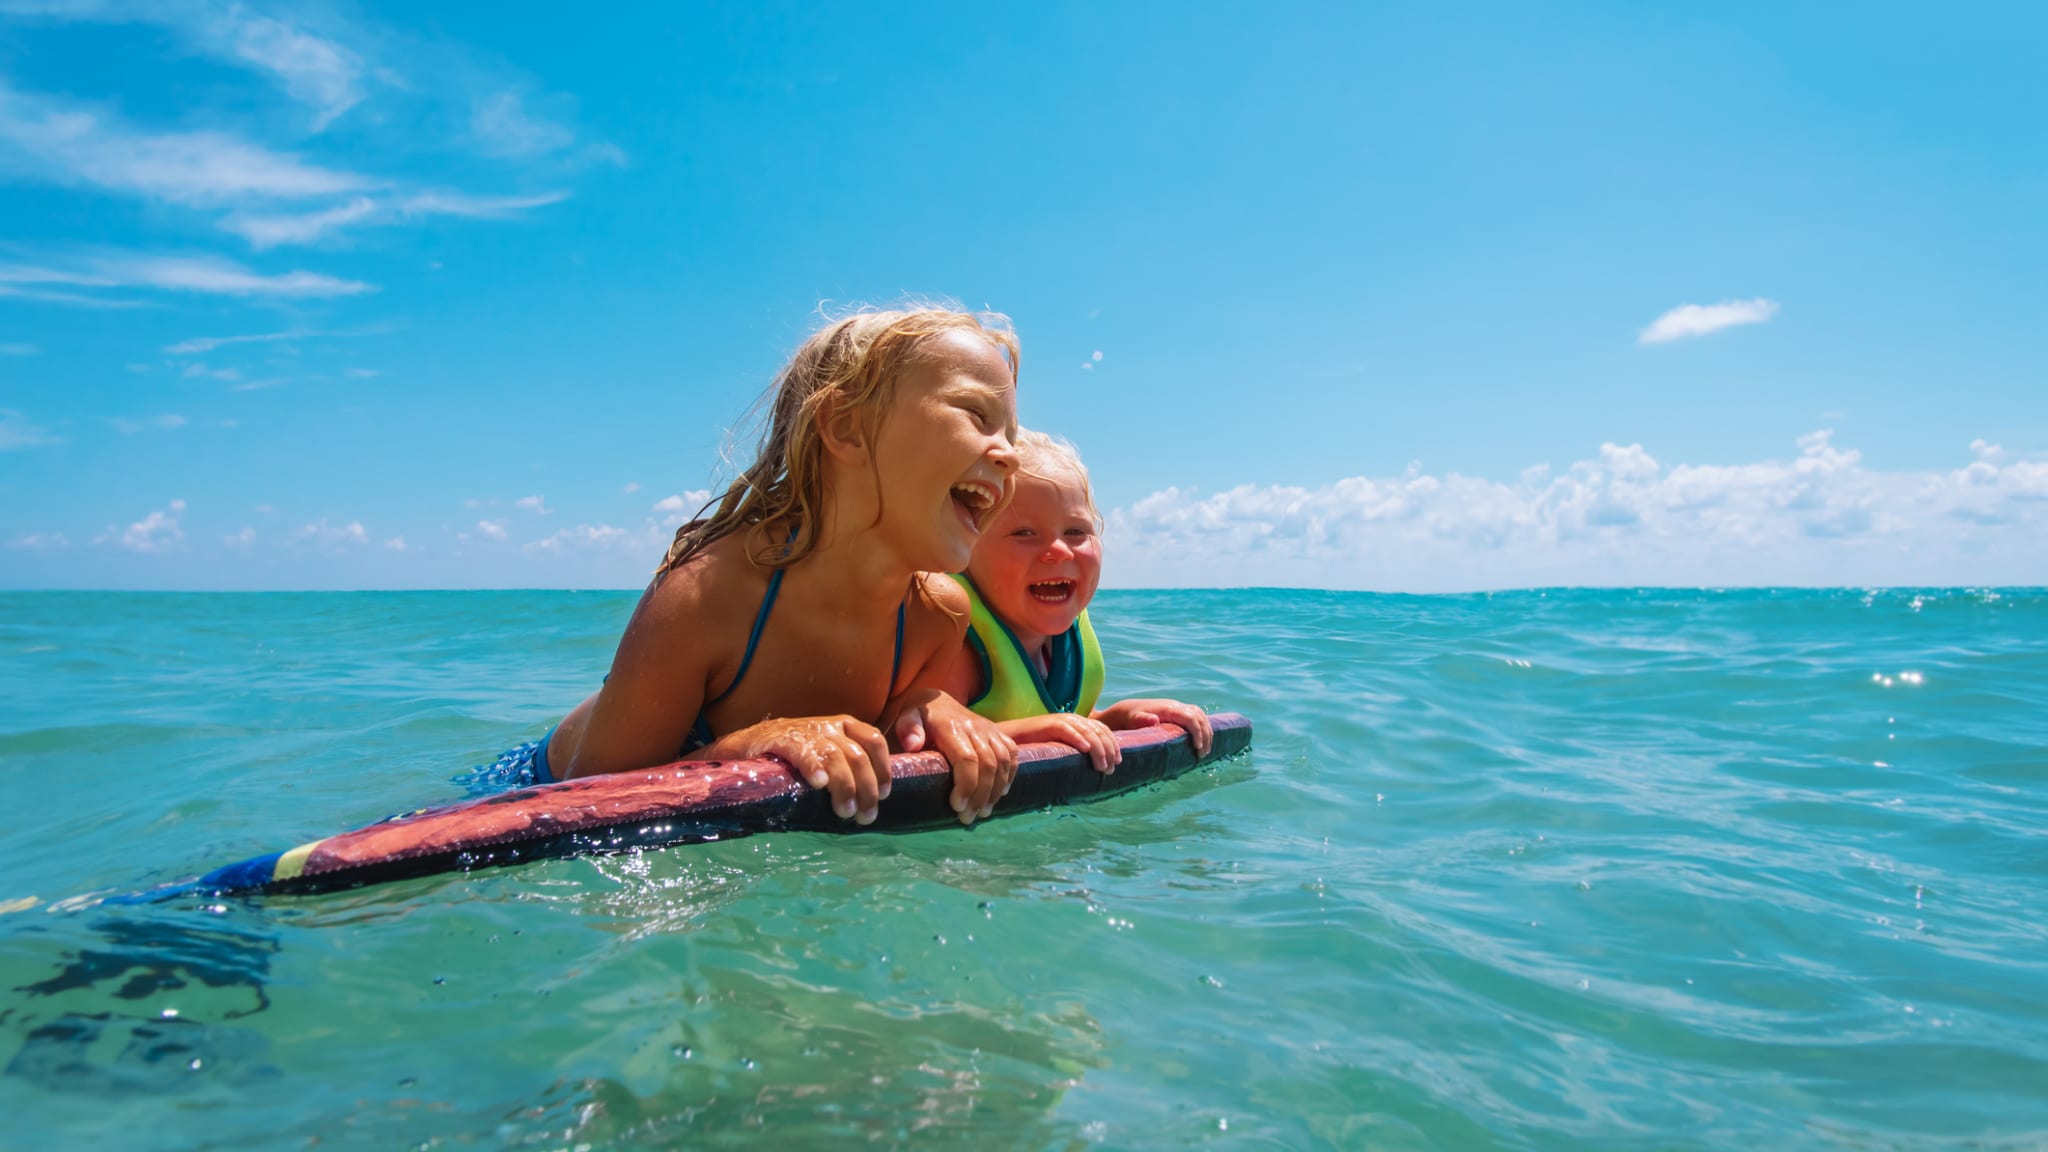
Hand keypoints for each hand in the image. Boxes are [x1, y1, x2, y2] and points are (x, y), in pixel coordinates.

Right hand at [704, 715, 892, 824]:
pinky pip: (804, 752)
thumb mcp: (824, 753)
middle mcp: (828, 726)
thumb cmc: (791, 755)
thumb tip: (870, 800)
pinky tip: (818, 784)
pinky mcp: (782, 740)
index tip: (884, 795)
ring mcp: (806, 731)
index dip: (883, 769)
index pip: (874, 741)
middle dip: (866, 789)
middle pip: (859, 756)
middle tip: (864, 816)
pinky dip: (814, 767)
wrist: (746, 745)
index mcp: (843, 726)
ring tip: (845, 812)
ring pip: (837, 757)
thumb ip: (846, 767)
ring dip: (845, 787)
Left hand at [892, 690, 1017, 824]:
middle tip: (968, 818)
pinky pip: (1012, 755)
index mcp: (952, 727)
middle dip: (980, 796)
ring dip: (995, 791)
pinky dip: (1010, 776)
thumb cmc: (919, 716)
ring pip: (1003, 762)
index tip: (957, 806)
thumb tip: (912, 745)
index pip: (967, 759)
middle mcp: (976, 727)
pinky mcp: (999, 733)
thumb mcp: (907, 717)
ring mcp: (990, 730)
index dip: (966, 786)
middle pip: (988, 765)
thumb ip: (907, 729)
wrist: (938, 701)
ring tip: (982, 812)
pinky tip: (999, 794)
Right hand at [999, 713, 1121, 774]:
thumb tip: (1098, 768)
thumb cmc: (1037, 747)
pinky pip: (1066, 729)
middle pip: (1099, 732)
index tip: (1118, 762)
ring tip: (1101, 766)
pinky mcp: (1047, 724)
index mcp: (1079, 723)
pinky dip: (1077, 738)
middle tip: (1110, 769)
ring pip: (1087, 732)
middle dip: (1108, 751)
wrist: (1012, 738)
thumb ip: (1078, 753)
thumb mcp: (1063, 749)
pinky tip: (1085, 750)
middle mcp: (1073, 719)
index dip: (1114, 745)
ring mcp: (1060, 720)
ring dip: (1097, 749)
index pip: (1103, 730)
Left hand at [1094, 698, 1212, 757]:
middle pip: (1200, 717)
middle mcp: (1177, 706)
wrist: (1129, 710)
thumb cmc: (1131, 717)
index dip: (1198, 732)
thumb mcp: (1133, 719)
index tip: (1197, 748)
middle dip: (1205, 735)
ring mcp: (1179, 708)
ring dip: (1207, 732)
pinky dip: (1203, 728)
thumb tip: (1154, 719)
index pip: (1191, 717)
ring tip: (1204, 751)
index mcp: (1169, 708)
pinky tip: (1202, 742)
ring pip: (1201, 716)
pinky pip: (1197, 718)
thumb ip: (1142, 719)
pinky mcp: (1179, 713)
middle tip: (1202, 754)